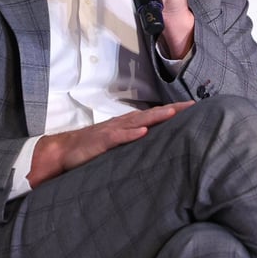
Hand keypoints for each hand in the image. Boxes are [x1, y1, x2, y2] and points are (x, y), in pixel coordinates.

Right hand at [27, 101, 193, 187]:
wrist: (63, 151)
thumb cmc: (91, 149)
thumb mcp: (116, 145)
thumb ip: (133, 144)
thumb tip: (153, 146)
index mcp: (127, 125)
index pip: (153, 116)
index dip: (172, 111)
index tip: (192, 108)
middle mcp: (122, 124)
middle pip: (151, 114)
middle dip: (172, 110)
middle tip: (192, 106)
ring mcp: (112, 131)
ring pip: (137, 122)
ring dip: (155, 117)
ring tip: (173, 113)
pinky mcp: (101, 142)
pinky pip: (118, 137)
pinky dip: (130, 134)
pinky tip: (143, 132)